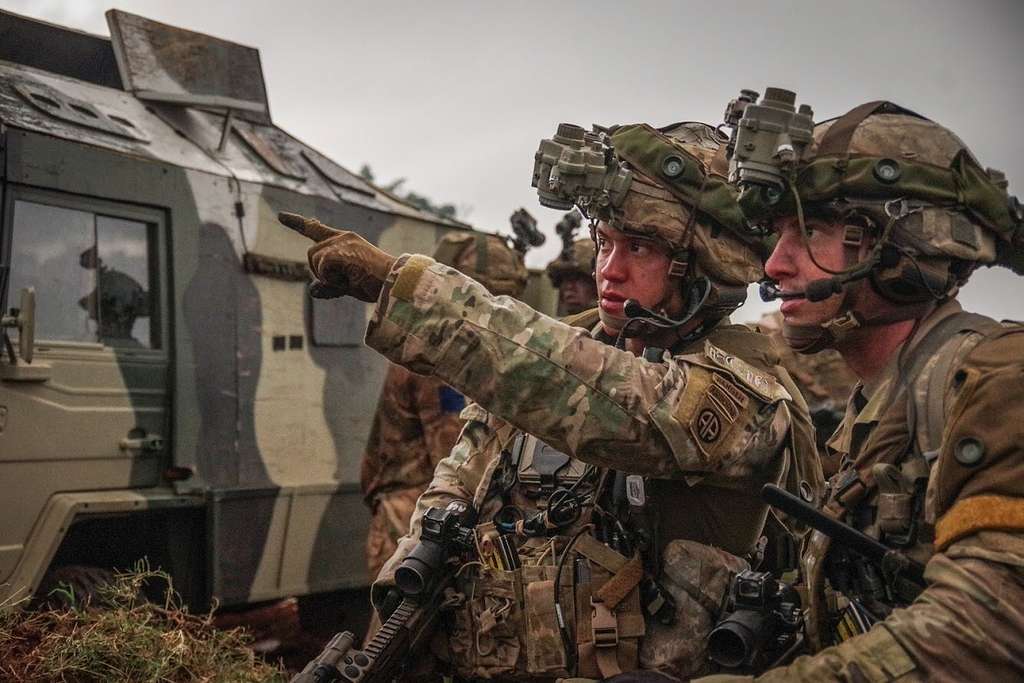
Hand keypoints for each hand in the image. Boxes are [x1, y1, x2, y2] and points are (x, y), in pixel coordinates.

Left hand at [278, 212, 396, 301]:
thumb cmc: (377, 284)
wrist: (395, 283)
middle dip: (320, 271)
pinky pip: (322, 269)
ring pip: (314, 261)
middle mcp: (342, 237)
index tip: (281, 216)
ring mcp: (340, 242)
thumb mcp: (349, 285)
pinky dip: (332, 280)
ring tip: (351, 279)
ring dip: (327, 276)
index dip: (297, 223)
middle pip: (311, 254)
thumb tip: (312, 290)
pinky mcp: (338, 252)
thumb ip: (329, 285)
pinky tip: (350, 279)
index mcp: (346, 241)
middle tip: (345, 281)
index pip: (316, 230)